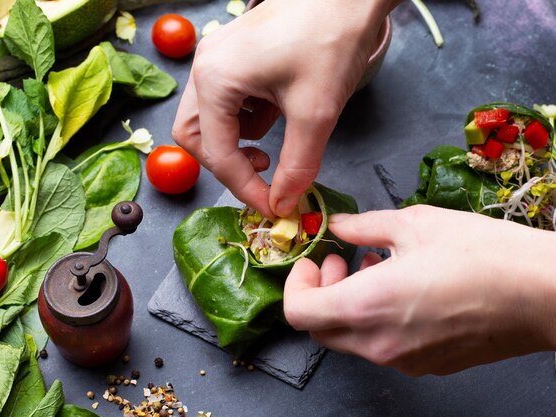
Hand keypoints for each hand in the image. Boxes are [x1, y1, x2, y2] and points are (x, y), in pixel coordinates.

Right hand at [172, 0, 395, 217]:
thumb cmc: (331, 37)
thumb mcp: (315, 112)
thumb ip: (297, 166)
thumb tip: (283, 203)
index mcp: (215, 80)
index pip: (217, 155)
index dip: (245, 188)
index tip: (273, 206)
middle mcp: (205, 68)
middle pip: (196, 137)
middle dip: (228, 163)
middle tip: (265, 172)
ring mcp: (216, 58)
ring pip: (210, 120)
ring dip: (239, 139)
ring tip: (279, 132)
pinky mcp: (233, 56)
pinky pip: (228, 100)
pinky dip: (249, 117)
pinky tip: (279, 110)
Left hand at [284, 205, 555, 375]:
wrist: (543, 294)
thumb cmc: (481, 254)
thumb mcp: (414, 223)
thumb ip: (363, 227)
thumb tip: (337, 226)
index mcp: (367, 306)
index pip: (299, 312)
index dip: (297, 284)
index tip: (315, 261)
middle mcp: (378, 343)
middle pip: (320, 329)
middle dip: (321, 293)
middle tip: (343, 261)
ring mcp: (403, 360)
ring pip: (350, 339)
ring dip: (348, 304)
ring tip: (377, 267)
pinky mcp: (426, 365)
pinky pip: (382, 346)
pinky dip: (375, 320)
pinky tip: (402, 290)